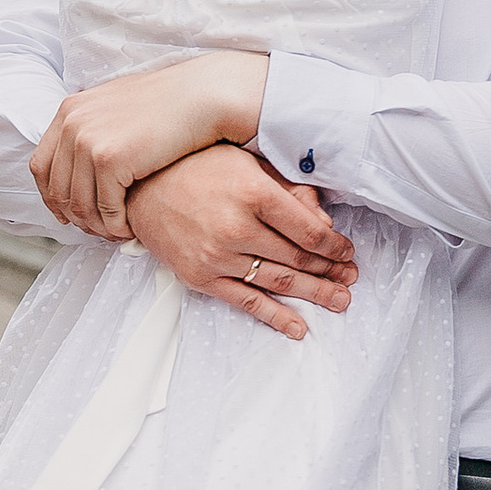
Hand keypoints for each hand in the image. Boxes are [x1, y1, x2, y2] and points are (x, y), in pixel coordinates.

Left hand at [31, 51, 268, 237]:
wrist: (201, 96)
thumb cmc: (168, 104)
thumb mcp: (116, 107)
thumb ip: (93, 128)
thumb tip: (81, 163)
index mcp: (69, 111)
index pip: (41, 166)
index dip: (52, 198)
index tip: (68, 215)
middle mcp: (71, 124)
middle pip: (57, 190)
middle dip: (76, 218)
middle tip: (99, 231)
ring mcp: (87, 141)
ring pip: (80, 205)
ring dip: (98, 226)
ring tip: (117, 232)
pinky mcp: (109, 159)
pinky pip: (105, 208)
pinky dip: (116, 225)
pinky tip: (130, 228)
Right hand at [125, 146, 356, 340]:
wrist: (140, 188)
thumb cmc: (196, 167)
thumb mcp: (246, 162)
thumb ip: (286, 188)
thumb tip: (323, 220)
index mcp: (253, 193)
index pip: (308, 230)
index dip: (334, 245)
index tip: (347, 251)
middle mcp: (237, 227)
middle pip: (298, 258)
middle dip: (330, 271)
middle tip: (351, 278)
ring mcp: (218, 256)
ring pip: (280, 282)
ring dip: (315, 293)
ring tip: (339, 300)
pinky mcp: (202, 277)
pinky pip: (247, 302)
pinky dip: (276, 317)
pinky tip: (300, 327)